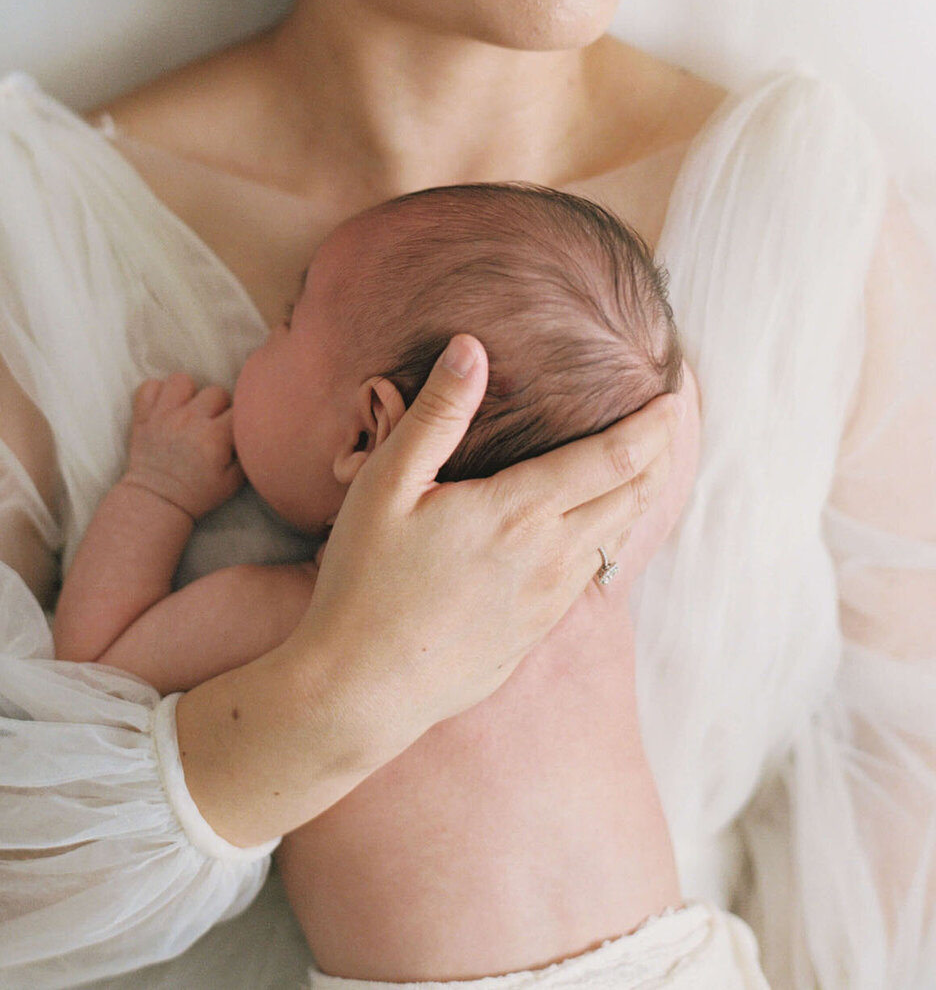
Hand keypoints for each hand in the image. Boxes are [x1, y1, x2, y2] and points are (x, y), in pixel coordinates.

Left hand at [123, 373, 243, 521]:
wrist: (156, 503)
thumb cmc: (197, 494)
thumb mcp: (233, 482)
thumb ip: (247, 454)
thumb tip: (254, 432)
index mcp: (213, 437)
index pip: (239, 409)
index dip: (240, 418)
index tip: (234, 430)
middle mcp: (189, 421)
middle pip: (215, 391)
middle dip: (219, 406)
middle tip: (213, 422)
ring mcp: (163, 416)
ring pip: (182, 380)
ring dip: (188, 392)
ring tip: (188, 409)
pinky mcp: (143, 417)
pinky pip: (149, 386)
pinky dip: (157, 393)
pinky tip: (165, 407)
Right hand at [286, 335, 678, 755]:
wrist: (363, 688)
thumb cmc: (365, 580)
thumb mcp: (387, 483)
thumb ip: (437, 413)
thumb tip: (471, 347)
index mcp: (520, 512)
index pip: (614, 458)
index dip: (652, 426)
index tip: (673, 397)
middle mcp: (550, 556)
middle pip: (631, 497)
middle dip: (658, 455)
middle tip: (672, 422)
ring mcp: (548, 601)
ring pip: (616, 538)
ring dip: (638, 497)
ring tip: (646, 465)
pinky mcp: (535, 632)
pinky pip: (591, 573)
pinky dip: (609, 536)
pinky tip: (595, 527)